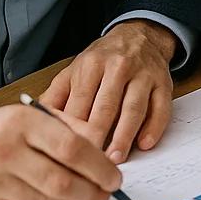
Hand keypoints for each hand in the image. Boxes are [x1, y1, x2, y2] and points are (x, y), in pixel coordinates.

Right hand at [0, 105, 122, 199]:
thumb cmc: (4, 131)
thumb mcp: (38, 116)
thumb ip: (74, 130)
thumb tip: (108, 157)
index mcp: (21, 123)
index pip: (70, 148)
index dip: (99, 167)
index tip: (115, 178)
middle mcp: (2, 152)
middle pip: (60, 182)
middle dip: (91, 192)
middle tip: (106, 194)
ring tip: (88, 198)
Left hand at [41, 19, 175, 163]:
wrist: (140, 36)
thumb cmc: (103, 60)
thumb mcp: (74, 70)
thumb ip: (56, 95)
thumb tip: (37, 121)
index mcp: (91, 65)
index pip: (79, 103)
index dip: (72, 130)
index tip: (66, 152)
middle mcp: (118, 67)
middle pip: (106, 107)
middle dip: (97, 136)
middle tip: (89, 163)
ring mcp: (144, 75)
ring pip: (134, 109)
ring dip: (124, 136)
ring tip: (115, 159)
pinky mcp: (164, 83)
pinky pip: (161, 107)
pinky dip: (154, 127)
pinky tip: (145, 144)